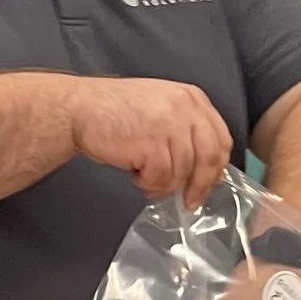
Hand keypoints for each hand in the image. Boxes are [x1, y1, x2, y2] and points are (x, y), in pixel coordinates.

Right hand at [65, 76, 233, 208]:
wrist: (79, 108)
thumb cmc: (116, 111)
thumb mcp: (161, 108)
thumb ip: (187, 131)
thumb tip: (207, 170)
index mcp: (192, 98)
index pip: (221, 138)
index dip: (216, 167)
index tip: (209, 183)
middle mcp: (185, 108)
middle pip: (210, 157)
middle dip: (200, 185)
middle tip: (189, 201)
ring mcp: (169, 125)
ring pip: (183, 171)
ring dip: (164, 184)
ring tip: (145, 178)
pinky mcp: (151, 143)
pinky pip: (162, 178)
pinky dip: (148, 183)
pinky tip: (134, 174)